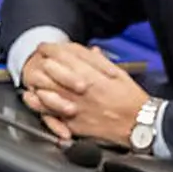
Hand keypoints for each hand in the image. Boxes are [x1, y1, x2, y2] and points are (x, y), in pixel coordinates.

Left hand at [21, 43, 148, 146]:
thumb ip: (100, 62)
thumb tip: (88, 51)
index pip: (64, 57)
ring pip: (46, 92)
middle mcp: (80, 92)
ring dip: (37, 82)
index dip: (51, 49)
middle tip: (39, 59)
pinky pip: (49, 114)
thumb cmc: (131, 99)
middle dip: (42, 63)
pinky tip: (34, 97)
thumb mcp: (119, 74)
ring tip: (34, 77)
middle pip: (51, 73)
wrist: (138, 124)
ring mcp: (74, 109)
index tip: (45, 47)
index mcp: (92, 77)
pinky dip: (39, 104)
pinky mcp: (72, 124)